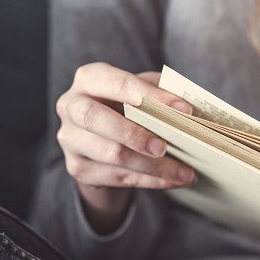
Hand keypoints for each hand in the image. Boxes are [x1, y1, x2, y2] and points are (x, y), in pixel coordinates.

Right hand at [55, 62, 196, 233]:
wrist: (102, 141)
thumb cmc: (125, 108)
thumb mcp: (140, 92)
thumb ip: (159, 91)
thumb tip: (188, 103)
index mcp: (89, 79)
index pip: (117, 83)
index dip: (150, 95)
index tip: (184, 109)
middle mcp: (71, 106)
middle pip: (96, 118)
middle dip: (134, 134)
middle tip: (165, 147)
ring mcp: (70, 139)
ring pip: (111, 154)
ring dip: (153, 166)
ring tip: (184, 173)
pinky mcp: (78, 168)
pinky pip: (117, 177)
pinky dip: (150, 180)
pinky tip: (173, 181)